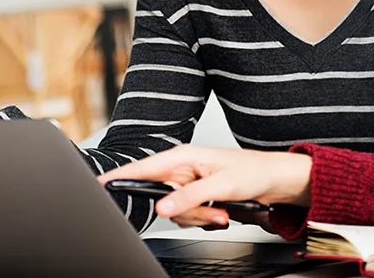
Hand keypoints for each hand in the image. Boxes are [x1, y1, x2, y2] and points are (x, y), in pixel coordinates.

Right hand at [99, 144, 311, 227]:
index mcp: (184, 156)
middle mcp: (182, 168)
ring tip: (222, 209)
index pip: (143, 167)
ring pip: (174, 212)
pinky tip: (221, 212)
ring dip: (198, 216)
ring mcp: (189, 183)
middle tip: (211, 210)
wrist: (275, 180)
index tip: (98, 186)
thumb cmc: (254, 171)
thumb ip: (190, 196)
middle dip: (185, 210)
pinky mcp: (196, 196)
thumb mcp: (222, 185)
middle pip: (160, 198)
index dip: (119, 177)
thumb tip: (162, 207)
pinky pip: (187, 216)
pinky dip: (204, 218)